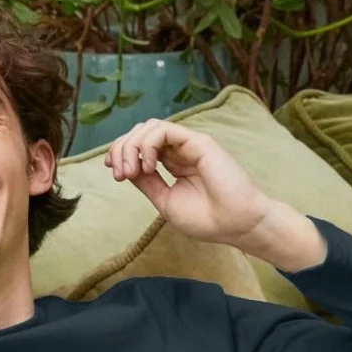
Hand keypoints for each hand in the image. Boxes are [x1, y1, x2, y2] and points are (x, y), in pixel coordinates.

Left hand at [104, 118, 276, 245]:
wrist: (236, 224)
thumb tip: (126, 169)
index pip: (140, 147)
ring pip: (150, 127)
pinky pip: (164, 130)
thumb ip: (147, 184)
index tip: (115, 172)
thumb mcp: (166, 202)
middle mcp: (179, 151)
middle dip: (122, 148)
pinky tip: (149, 166)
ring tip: (132, 171)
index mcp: (172, 164)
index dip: (121, 153)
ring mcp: (188, 145)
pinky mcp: (198, 142)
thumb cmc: (207, 219)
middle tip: (120, 173)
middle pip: (141, 132)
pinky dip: (148, 144)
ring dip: (132, 146)